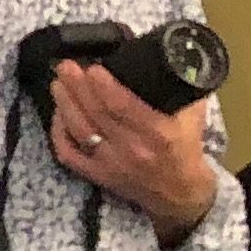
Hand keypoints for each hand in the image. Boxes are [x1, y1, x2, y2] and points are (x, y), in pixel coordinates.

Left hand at [47, 61, 217, 242]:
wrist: (179, 192)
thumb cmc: (185, 147)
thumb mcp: (192, 116)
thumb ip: (182, 90)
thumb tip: (169, 58)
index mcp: (158, 132)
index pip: (123, 106)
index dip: (103, 86)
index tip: (92, 67)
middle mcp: (132, 148)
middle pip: (96, 114)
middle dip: (77, 87)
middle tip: (65, 66)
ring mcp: (110, 163)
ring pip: (79, 130)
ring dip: (65, 104)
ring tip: (58, 83)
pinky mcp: (97, 175)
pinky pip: (69, 155)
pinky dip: (59, 134)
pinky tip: (57, 114)